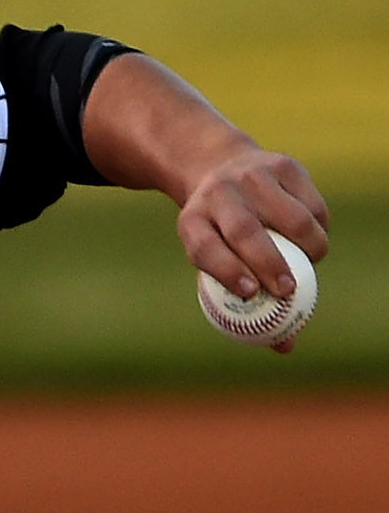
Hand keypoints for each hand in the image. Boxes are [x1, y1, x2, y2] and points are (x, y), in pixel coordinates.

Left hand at [175, 147, 328, 352]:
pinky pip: (313, 204)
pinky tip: (313, 237)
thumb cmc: (221, 230)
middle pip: (244, 232)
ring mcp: (250, 176)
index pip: (203, 249)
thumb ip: (245, 299)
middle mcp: (217, 195)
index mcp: (191, 221)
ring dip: (309, 246)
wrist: (221, 168)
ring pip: (290, 217)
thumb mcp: (216, 256)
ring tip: (310, 262)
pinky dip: (320, 227)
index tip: (251, 294)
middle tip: (288, 290)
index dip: (226, 272)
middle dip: (270, 264)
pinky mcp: (283, 166)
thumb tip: (284, 346)